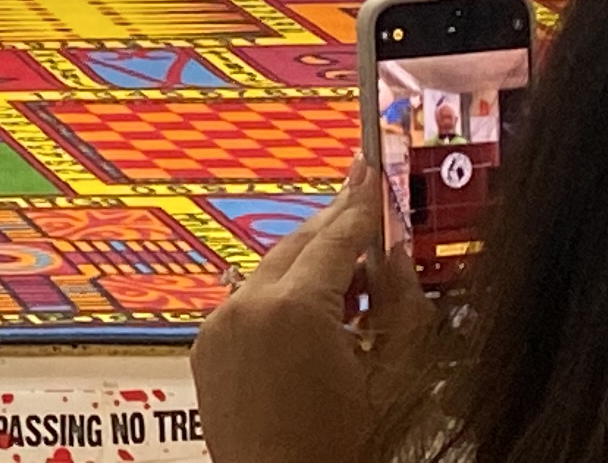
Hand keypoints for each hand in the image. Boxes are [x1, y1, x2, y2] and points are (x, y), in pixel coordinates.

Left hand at [190, 160, 431, 462]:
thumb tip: (396, 255)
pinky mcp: (206, 347)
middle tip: (363, 199)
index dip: (362, 204)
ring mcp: (219, 326)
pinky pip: (248, 304)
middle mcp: (246, 307)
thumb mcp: (394, 379)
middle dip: (335, 226)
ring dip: (309, 265)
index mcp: (295, 310)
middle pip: (298, 246)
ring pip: (271, 273)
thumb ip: (401, 308)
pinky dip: (280, 298)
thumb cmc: (340, 450)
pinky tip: (315, 314)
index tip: (372, 173)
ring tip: (353, 271)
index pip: (337, 237)